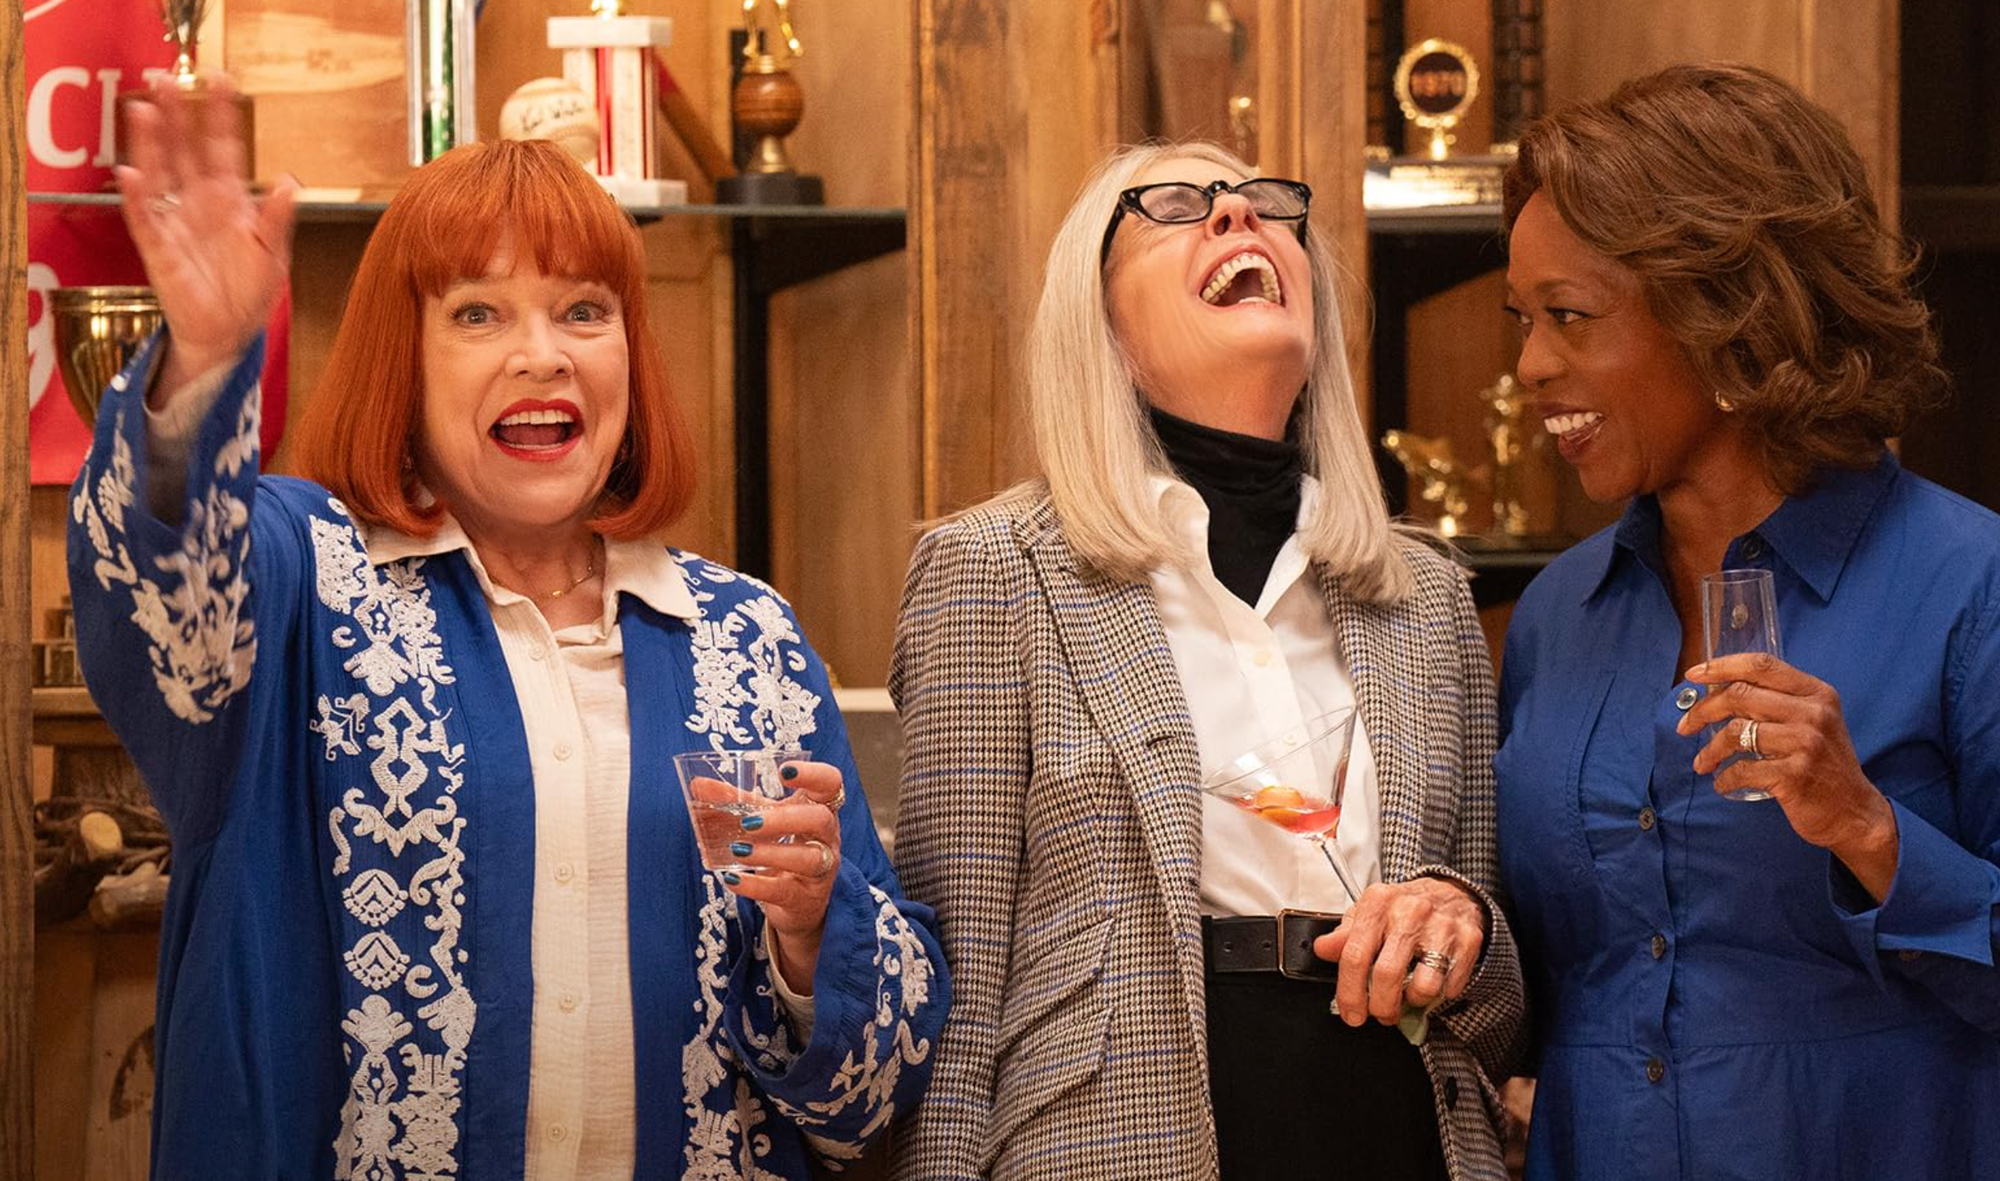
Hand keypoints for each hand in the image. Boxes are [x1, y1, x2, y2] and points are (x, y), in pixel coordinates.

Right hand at [113, 75, 297, 400]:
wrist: (228, 332)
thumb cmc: (249, 291)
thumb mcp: (274, 254)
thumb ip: (278, 220)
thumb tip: (287, 182)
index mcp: (229, 198)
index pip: (224, 147)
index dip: (220, 114)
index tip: (220, 79)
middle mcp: (198, 201)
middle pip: (183, 148)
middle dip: (175, 114)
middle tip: (165, 77)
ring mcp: (175, 220)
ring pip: (158, 172)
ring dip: (149, 142)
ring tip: (144, 109)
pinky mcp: (158, 247)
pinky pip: (144, 218)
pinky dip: (136, 196)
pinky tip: (130, 174)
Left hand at [705, 760, 844, 993]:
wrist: (799, 904)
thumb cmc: (785, 848)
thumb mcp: (766, 821)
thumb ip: (737, 801)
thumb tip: (698, 785)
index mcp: (820, 809)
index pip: (831, 784)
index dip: (814, 774)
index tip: (785, 771)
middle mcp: (827, 838)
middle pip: (820, 820)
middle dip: (785, 819)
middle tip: (748, 822)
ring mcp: (820, 870)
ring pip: (808, 859)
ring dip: (771, 853)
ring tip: (738, 850)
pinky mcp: (805, 899)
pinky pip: (783, 891)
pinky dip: (756, 886)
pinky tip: (732, 879)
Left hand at [1314, 877, 1485, 1026]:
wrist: (1453, 891)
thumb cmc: (1405, 908)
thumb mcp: (1370, 912)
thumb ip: (1344, 934)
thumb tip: (1322, 949)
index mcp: (1379, 902)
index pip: (1355, 954)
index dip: (1350, 992)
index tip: (1351, 1013)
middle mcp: (1410, 911)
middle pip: (1387, 974)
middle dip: (1381, 1007)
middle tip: (1381, 1014)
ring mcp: (1441, 925)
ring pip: (1424, 986)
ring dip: (1413, 1001)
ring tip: (1409, 993)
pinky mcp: (1468, 940)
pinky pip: (1450, 985)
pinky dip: (1440, 994)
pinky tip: (1433, 980)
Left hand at [1680, 652, 1899, 898]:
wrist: (1854, 812)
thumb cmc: (1823, 764)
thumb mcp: (1811, 722)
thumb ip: (1775, 703)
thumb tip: (1716, 691)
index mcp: (1816, 693)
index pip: (1762, 665)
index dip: (1722, 666)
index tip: (1693, 674)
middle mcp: (1814, 713)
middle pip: (1740, 696)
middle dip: (1703, 710)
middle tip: (1685, 727)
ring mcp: (1806, 743)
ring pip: (1736, 733)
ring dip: (1710, 749)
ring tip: (1702, 762)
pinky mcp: (1796, 775)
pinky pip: (1742, 769)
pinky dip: (1724, 778)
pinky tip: (1722, 783)